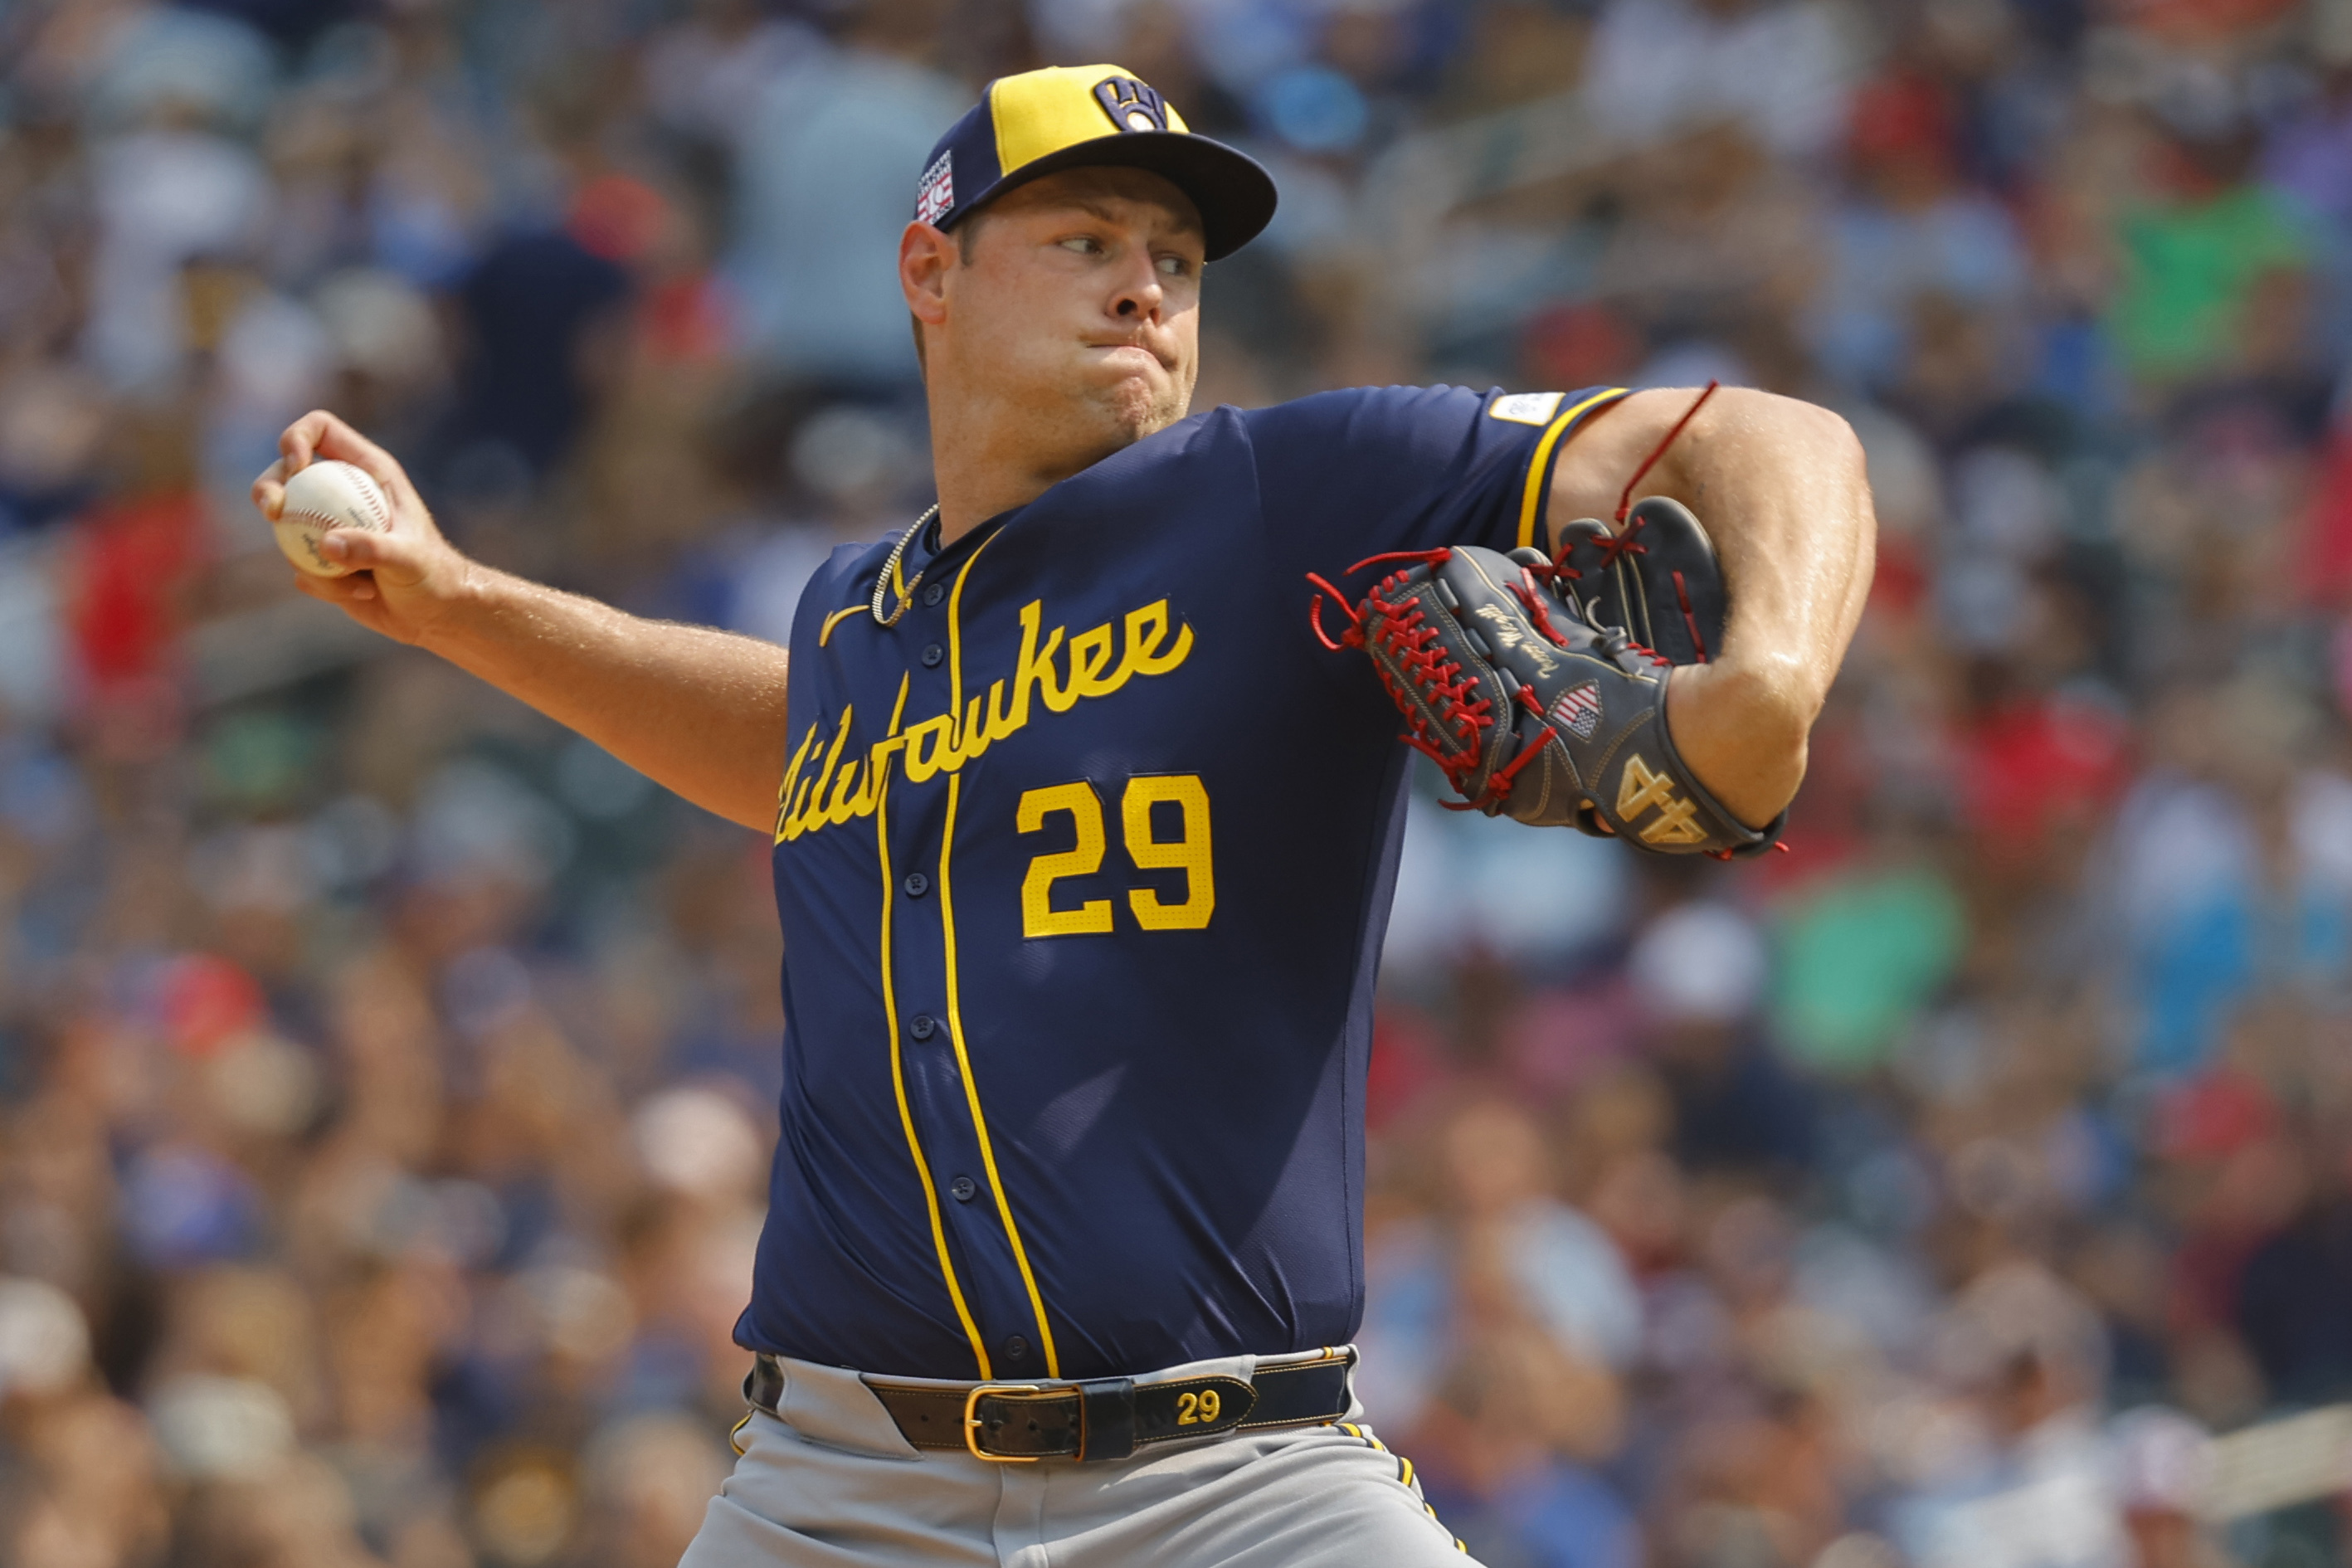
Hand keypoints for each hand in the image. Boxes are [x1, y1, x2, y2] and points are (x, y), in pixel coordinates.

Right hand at [251, 410, 471, 646]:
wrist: (436, 613)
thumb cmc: (435, 576)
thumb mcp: (409, 559)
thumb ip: (372, 548)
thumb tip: (327, 544)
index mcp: (368, 471)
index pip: (320, 430)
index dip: (297, 438)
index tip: (296, 467)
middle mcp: (342, 492)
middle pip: (284, 472)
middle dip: (267, 488)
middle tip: (274, 513)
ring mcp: (326, 525)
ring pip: (286, 527)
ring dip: (310, 560)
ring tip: (360, 582)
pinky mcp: (320, 558)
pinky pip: (301, 567)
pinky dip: (325, 585)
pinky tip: (364, 592)